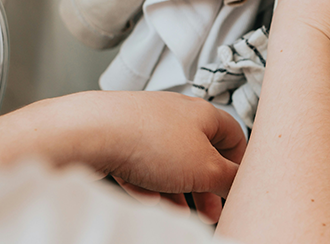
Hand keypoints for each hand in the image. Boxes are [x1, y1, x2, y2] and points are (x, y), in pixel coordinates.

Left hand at [0, 91, 245, 222]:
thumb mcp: (205, 169)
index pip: (234, 135)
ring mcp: (146, 126)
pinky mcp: (120, 140)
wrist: (90, 132)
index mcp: (203, 113)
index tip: (239, 187)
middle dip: (206, 187)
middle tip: (210, 211)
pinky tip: (151, 203)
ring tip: (182, 215)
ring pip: (170, 165)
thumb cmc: (147, 139)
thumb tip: (238, 183)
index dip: (239, 164)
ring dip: (179, 193)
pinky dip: (150, 188)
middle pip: (200, 154)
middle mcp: (175, 115)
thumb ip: (228, 178)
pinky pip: (142, 169)